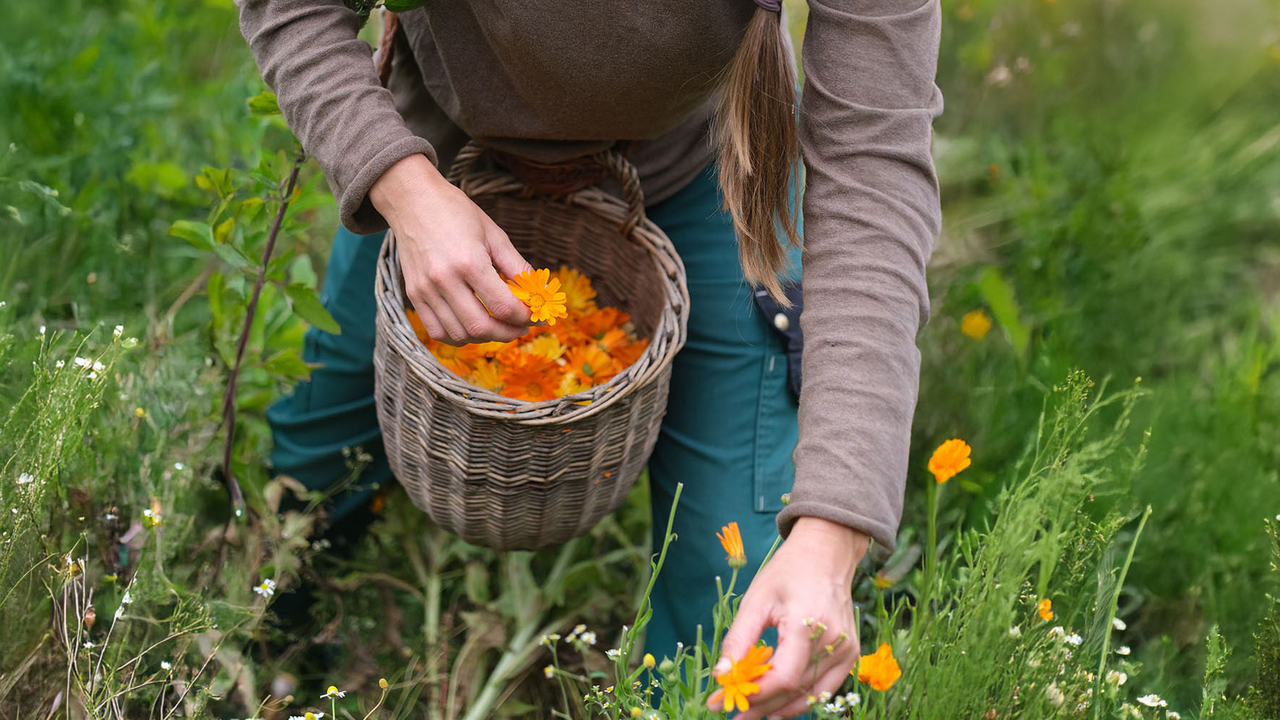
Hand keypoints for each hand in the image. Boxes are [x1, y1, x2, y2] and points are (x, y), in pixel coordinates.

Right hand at [370, 154, 532, 345]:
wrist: (412, 199)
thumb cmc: (456, 211)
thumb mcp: (494, 233)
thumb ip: (516, 265)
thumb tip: (538, 291)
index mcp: (469, 262)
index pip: (503, 306)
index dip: (525, 317)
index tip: (535, 317)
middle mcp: (444, 280)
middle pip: (481, 327)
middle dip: (508, 333)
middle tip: (520, 327)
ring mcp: (426, 290)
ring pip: (459, 334)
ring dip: (484, 337)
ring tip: (498, 326)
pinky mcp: (413, 294)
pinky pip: (436, 330)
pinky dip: (458, 336)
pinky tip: (472, 327)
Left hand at [709, 517, 868, 719]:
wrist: (827, 553)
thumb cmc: (788, 572)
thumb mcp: (756, 600)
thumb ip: (739, 640)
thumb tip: (722, 676)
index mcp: (808, 624)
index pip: (783, 677)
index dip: (754, 695)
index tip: (724, 702)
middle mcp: (833, 641)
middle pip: (794, 690)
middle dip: (760, 706)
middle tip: (732, 714)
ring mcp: (847, 649)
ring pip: (810, 694)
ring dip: (779, 708)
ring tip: (750, 714)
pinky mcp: (851, 653)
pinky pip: (825, 687)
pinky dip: (801, 699)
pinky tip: (777, 707)